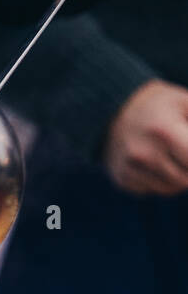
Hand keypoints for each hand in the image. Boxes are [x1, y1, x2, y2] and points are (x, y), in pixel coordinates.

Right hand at [103, 79, 187, 194]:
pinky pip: (152, 190)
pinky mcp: (122, 180)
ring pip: (171, 188)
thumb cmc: (160, 104)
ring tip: (174, 156)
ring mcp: (131, 169)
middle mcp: (144, 153)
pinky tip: (154, 162)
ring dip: (180, 177)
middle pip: (186, 180)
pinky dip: (160, 181)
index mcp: (164, 131)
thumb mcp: (186, 103)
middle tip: (185, 153)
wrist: (112, 109)